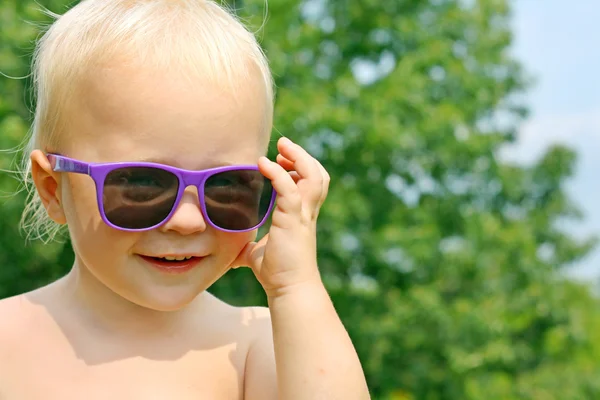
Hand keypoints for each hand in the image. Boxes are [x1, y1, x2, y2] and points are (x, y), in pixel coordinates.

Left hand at [231, 137, 329, 297]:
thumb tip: (231, 251)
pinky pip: (289, 188)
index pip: (311, 183)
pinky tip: (263, 164)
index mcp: (302, 216)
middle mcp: (307, 212)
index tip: (281, 160)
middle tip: (283, 147)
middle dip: (303, 157)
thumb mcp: (258, 253)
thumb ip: (249, 246)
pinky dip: (278, 173)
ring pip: (314, 176)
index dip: (300, 167)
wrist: (288, 288)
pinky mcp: (293, 220)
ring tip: (282, 147)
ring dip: (299, 157)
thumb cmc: (276, 273)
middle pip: (319, 174)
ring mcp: (302, 215)